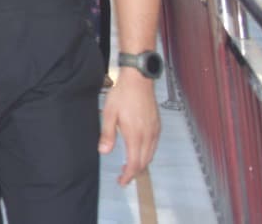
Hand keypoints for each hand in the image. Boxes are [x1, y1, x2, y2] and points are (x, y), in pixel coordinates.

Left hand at [99, 69, 160, 184]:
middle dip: (135, 172)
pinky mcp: (157, 125)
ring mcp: (155, 130)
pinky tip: (138, 150)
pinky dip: (147, 153)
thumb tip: (104, 152)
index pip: (135, 163)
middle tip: (123, 176)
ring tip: (129, 165)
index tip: (122, 181)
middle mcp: (148, 136)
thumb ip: (107, 134)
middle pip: (144, 161)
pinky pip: (154, 145)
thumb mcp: (109, 113)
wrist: (138, 80)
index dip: (128, 175)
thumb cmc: (122, 95)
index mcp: (135, 135)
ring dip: (141, 163)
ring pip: (150, 154)